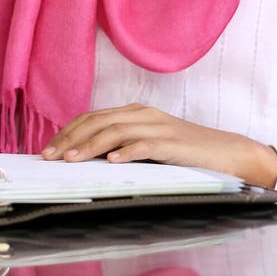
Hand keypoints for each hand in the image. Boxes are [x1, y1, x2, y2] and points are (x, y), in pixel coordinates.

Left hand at [42, 103, 276, 187]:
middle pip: (98, 121)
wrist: (228, 153)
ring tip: (71, 161)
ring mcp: (159, 127)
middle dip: (70, 138)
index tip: (48, 151)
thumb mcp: (149, 147)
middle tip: (50, 157)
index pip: (92, 118)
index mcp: (135, 113)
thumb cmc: (186, 154)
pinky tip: (111, 162)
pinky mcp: (174, 143)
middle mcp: (143, 115)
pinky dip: (126, 152)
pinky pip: (146, 145)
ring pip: (116, 131)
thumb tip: (86, 162)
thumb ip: (122, 147)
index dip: (68, 132)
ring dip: (90, 146)